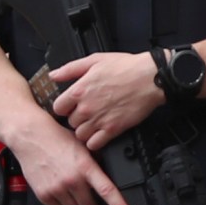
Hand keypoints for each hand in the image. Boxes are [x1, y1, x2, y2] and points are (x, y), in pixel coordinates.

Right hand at [14, 121, 131, 204]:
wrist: (31, 136)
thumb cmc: (57, 139)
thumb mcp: (83, 146)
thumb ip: (95, 162)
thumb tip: (109, 174)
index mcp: (85, 167)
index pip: (107, 191)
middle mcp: (72, 180)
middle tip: (88, 196)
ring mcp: (57, 189)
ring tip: (73, 192)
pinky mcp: (44, 195)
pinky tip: (62, 194)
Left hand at [48, 51, 162, 151]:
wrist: (151, 78)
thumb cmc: (127, 68)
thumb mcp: (95, 60)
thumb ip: (70, 69)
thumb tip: (54, 75)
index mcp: (79, 90)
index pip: (58, 108)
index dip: (64, 107)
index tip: (71, 106)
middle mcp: (86, 107)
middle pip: (69, 122)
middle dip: (76, 118)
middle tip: (87, 113)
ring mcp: (99, 120)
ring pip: (80, 135)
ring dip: (85, 131)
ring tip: (94, 123)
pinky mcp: (113, 129)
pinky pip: (94, 144)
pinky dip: (95, 142)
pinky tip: (100, 133)